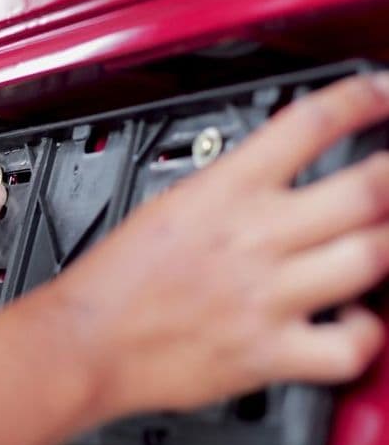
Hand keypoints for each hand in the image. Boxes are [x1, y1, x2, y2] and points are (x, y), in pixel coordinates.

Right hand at [52, 73, 388, 416]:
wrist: (86, 341)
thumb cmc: (114, 279)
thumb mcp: (164, 207)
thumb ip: (224, 191)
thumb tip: (267, 179)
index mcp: (221, 191)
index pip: (309, 122)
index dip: (361, 98)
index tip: (380, 93)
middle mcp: (252, 236)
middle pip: (367, 189)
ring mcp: (266, 295)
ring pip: (373, 257)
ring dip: (388, 246)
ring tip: (379, 241)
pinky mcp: (268, 351)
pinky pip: (351, 344)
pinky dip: (367, 331)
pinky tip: (355, 319)